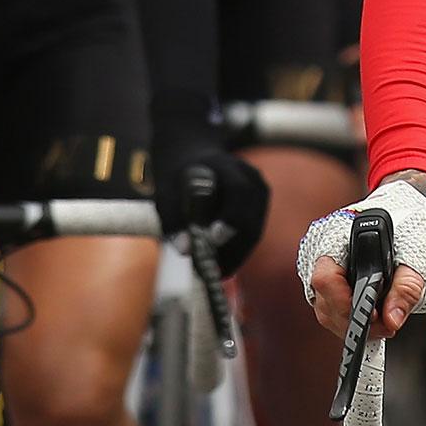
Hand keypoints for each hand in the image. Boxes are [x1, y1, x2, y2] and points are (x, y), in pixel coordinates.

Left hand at [150, 96, 268, 273]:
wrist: (191, 153)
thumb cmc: (175, 174)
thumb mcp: (165, 192)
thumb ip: (173, 220)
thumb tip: (185, 251)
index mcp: (227, 167)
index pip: (239, 192)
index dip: (231, 218)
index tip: (214, 240)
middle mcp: (251, 177)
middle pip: (252, 219)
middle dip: (235, 250)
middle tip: (214, 273)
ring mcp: (259, 190)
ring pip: (255, 230)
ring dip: (238, 253)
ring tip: (216, 271)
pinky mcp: (259, 204)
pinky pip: (253, 230)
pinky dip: (239, 247)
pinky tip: (222, 260)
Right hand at [297, 175, 425, 339]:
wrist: (408, 204)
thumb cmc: (409, 220)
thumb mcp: (416, 253)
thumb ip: (406, 288)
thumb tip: (393, 320)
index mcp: (337, 237)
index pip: (325, 281)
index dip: (345, 305)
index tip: (371, 320)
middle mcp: (322, 251)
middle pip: (323, 301)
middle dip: (351, 321)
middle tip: (384, 328)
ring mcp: (324, 263)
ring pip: (325, 307)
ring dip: (350, 321)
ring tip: (381, 323)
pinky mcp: (332, 274)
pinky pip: (331, 302)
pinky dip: (349, 312)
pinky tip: (370, 315)